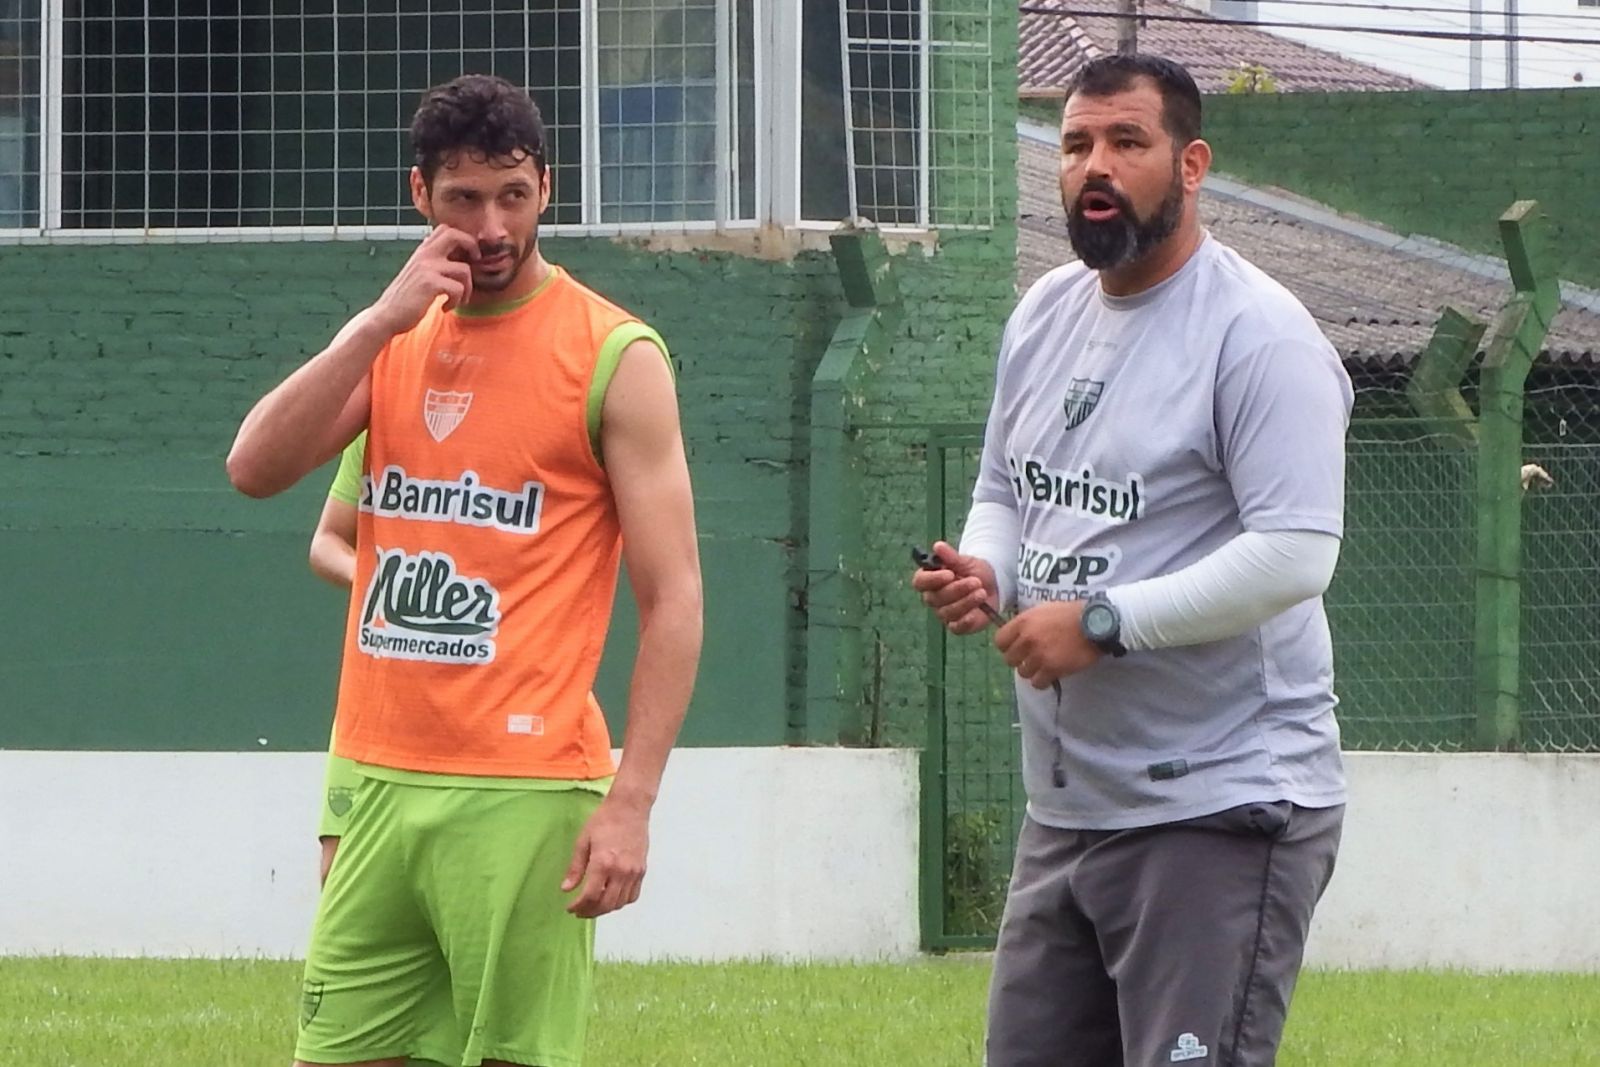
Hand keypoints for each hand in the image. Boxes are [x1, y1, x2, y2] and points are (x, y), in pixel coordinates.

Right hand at [370, 226, 479, 332]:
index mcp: (422, 251)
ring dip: (467, 288)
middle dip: (472, 247)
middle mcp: (424, 254)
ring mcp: (427, 268)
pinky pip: (458, 288)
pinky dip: (456, 301)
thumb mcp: (418, 273)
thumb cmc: (405, 298)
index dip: (463, 239)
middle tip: (474, 264)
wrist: (386, 315)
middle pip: (455, 235)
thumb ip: (432, 263)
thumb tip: (454, 256)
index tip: (468, 256)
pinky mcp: (430, 284)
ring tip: (457, 299)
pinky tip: (444, 307)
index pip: (446, 229)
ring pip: (464, 269)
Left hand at [562, 792, 648, 917]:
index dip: (578, 906)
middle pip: (606, 904)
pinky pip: (633, 896)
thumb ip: (575, 868)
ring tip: (594, 906)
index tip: (570, 908)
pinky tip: (611, 898)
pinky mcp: (642, 870)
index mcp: (603, 862)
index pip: (590, 895)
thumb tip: (566, 889)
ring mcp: (634, 872)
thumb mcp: (583, 841)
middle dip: (590, 912)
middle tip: (580, 911)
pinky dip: (621, 902)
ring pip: (620, 903)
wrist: (630, 807)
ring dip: (605, 909)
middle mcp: (621, 871)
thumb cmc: (604, 820)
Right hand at [911, 541, 1001, 635]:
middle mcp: (933, 598)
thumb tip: (937, 546)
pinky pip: (956, 627)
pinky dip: (966, 621)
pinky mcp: (956, 626)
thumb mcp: (965, 561)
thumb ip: (951, 556)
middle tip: (975, 581)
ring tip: (982, 592)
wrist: (994, 584)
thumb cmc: (974, 571)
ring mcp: (943, 613)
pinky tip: (976, 612)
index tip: (949, 574)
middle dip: (957, 589)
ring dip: (966, 602)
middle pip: (935, 598)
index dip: (933, 579)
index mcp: (929, 580)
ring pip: (948, 612)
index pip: (920, 582)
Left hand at [994, 601, 1100, 688]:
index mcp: (1023, 622)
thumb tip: (1015, 635)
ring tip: (1044, 665)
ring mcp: (1039, 655)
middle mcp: (1027, 639)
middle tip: (1032, 658)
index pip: (999, 641)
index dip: (1007, 646)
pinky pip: (1037, 683)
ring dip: (1032, 671)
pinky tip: (1052, 673)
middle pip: (1009, 659)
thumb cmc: (1071, 614)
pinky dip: (1043, 681)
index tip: (1017, 648)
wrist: (1096, 623)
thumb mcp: (1043, 610)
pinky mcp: (1052, 669)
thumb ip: (1027, 623)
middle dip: (1020, 659)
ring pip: (1022, 673)